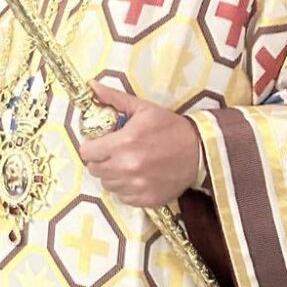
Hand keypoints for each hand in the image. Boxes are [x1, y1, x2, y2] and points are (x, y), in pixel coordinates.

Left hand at [78, 81, 203, 207]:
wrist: (199, 151)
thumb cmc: (169, 127)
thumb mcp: (142, 108)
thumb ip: (114, 98)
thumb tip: (91, 86)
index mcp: (123, 143)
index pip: (87, 152)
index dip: (92, 146)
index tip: (101, 143)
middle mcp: (126, 167)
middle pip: (94, 170)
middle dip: (101, 160)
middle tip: (114, 153)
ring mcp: (135, 186)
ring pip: (107, 184)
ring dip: (113, 174)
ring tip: (128, 164)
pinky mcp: (145, 200)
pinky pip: (122, 197)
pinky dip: (126, 188)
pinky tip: (138, 176)